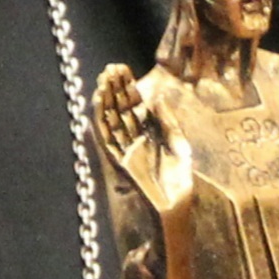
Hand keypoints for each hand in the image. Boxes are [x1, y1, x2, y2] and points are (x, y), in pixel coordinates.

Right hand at [90, 63, 184, 212]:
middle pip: (121, 110)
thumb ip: (168, 122)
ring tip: (103, 78)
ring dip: (106, 99)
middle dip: (116, 89)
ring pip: (111, 120)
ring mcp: (124, 151)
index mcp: (148, 136)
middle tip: (112, 67)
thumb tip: (156, 98)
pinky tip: (99, 102)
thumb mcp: (179, 147)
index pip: (135, 106)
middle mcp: (133, 141)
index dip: (129, 88)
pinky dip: (101, 119)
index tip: (124, 69)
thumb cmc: (178, 184)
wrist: (172, 212)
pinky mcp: (118, 161)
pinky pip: (106, 137)